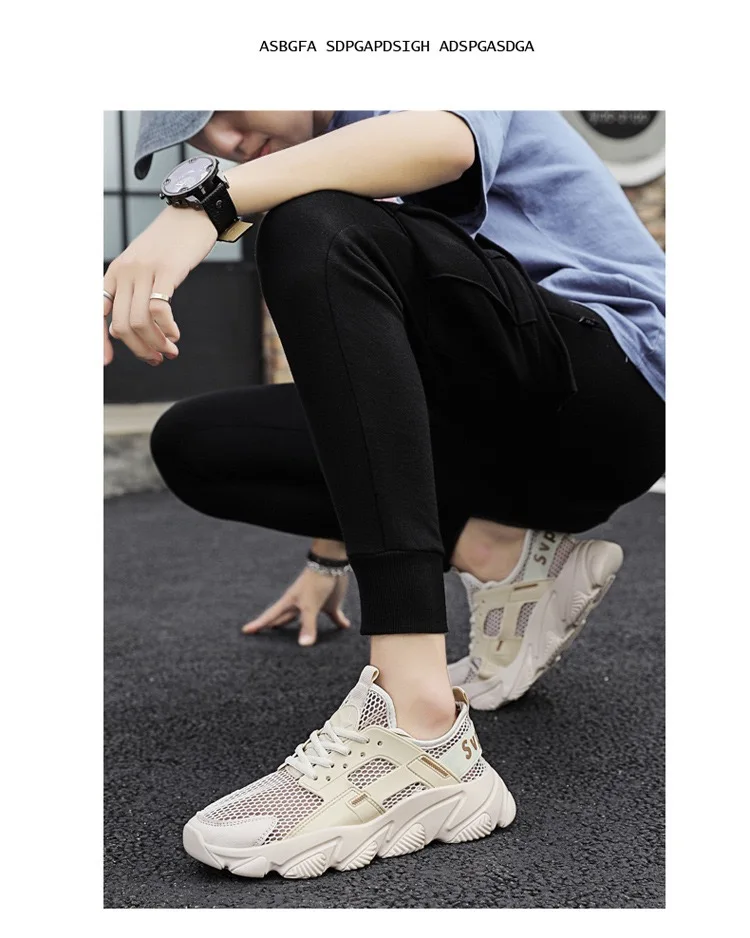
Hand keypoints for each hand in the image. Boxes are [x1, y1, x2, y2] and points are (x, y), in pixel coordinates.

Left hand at [103, 205, 216, 365]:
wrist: (191, 214)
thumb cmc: (170, 245)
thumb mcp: (143, 266)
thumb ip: (133, 293)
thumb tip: (128, 330)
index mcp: (115, 274)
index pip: (97, 312)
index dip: (99, 341)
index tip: (107, 362)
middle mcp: (124, 272)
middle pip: (120, 325)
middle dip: (138, 349)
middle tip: (156, 358)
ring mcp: (144, 271)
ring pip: (139, 321)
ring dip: (155, 343)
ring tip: (169, 350)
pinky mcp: (166, 270)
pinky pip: (158, 309)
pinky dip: (167, 329)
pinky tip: (175, 334)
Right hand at [241, 567, 351, 645]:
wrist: (332, 563)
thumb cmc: (316, 580)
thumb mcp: (310, 605)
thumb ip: (307, 625)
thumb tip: (303, 645)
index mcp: (290, 603)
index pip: (271, 617)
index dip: (258, 624)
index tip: (245, 631)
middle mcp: (300, 605)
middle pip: (286, 619)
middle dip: (277, 627)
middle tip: (266, 637)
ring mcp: (315, 604)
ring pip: (307, 620)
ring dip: (306, 629)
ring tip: (300, 639)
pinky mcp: (330, 603)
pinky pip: (334, 616)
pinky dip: (339, 622)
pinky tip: (344, 627)